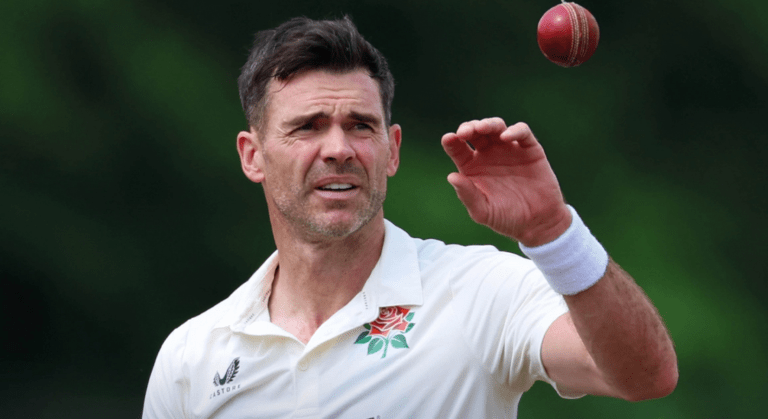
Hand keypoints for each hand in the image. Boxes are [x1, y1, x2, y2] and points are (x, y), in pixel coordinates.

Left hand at [441, 118, 570, 245]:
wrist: (538, 223)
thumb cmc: (506, 218)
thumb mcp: (483, 211)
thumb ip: (467, 195)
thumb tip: (451, 176)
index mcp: (472, 167)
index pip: (457, 149)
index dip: (451, 141)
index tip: (448, 139)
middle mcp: (488, 155)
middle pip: (476, 132)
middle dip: (469, 127)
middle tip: (465, 132)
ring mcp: (509, 150)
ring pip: (496, 127)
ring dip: (488, 124)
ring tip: (482, 128)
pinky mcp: (529, 149)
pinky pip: (522, 132)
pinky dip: (514, 130)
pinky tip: (506, 137)